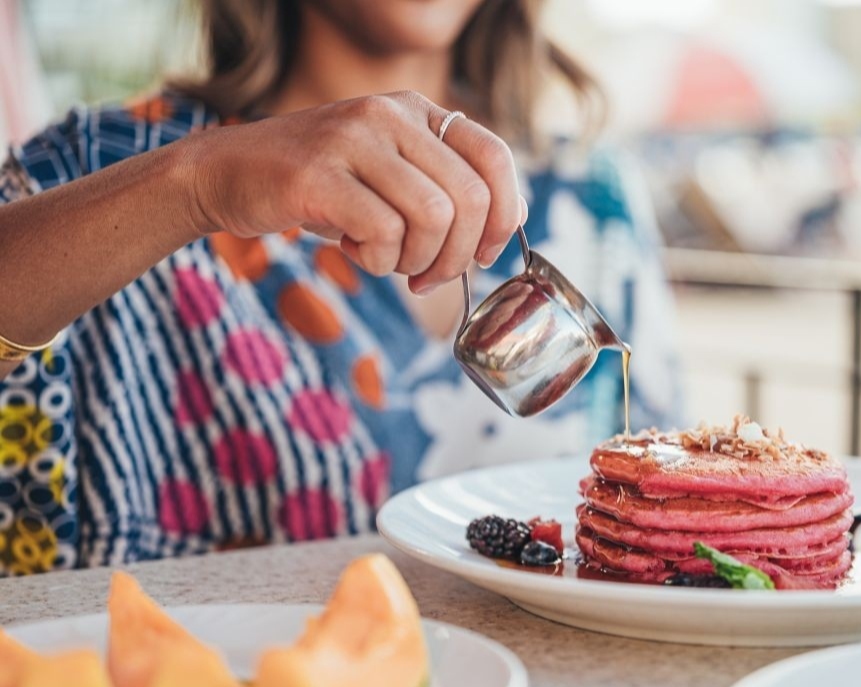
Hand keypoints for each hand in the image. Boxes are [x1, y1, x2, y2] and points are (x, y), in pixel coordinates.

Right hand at [184, 91, 526, 293]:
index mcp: (416, 110)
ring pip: (433, 217)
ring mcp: (353, 138)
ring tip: (389, 263)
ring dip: (418, 261)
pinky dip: (379, 261)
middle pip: (468, 198)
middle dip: (458, 256)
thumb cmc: (320, 187)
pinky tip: (355, 253)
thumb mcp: (389, 173)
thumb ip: (443, 187)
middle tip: (428, 277)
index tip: (483, 254)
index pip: (494, 157)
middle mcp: (389, 113)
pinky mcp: (318, 175)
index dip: (501, 216)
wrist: (226, 173)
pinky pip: (385, 233)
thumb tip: (508, 222)